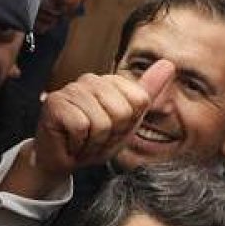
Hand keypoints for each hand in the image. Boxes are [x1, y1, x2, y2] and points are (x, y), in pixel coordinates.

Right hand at [0, 62, 175, 198]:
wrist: (62, 161)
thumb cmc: (94, 141)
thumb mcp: (129, 121)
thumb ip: (148, 92)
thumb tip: (169, 64)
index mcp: (110, 82)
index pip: (140, 100)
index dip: (128, 124)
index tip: (113, 130)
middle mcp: (91, 80)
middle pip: (122, 112)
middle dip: (111, 135)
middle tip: (96, 138)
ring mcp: (71, 89)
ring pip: (102, 122)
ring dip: (94, 142)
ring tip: (83, 141)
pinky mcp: (55, 102)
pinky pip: (81, 127)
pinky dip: (78, 142)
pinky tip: (71, 141)